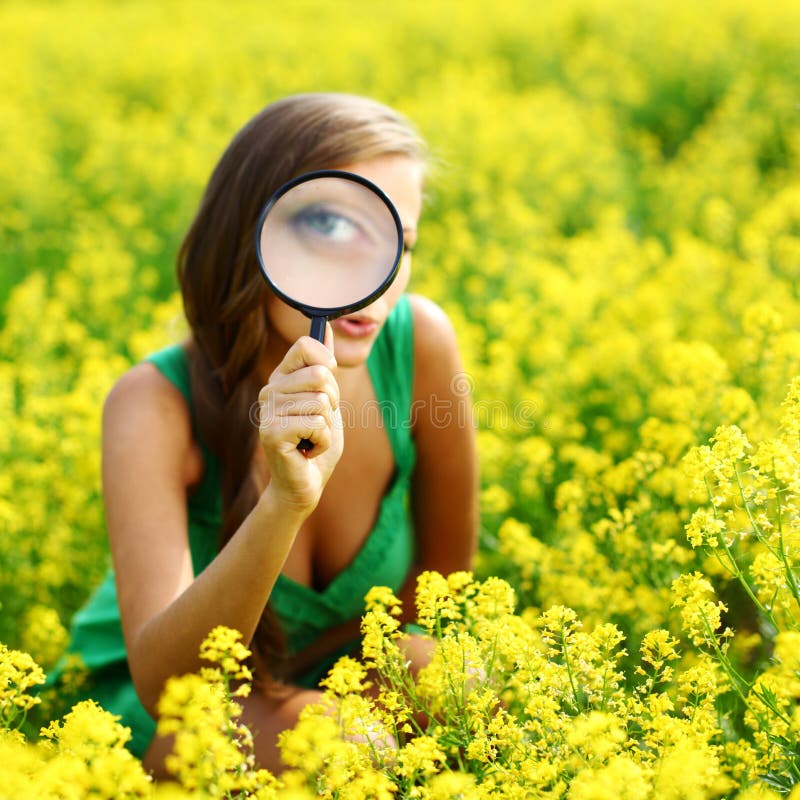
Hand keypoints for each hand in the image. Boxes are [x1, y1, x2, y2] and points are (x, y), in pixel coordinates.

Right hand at [258, 328, 343, 513]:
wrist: (304, 485)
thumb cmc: (316, 444)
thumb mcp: (328, 401)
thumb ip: (324, 367)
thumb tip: (326, 329)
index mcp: (281, 378)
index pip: (306, 345)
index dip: (328, 365)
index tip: (326, 390)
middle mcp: (269, 390)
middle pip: (321, 374)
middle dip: (333, 402)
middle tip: (318, 423)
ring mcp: (268, 411)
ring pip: (322, 402)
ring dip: (327, 426)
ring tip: (311, 439)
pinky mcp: (272, 433)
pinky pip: (317, 424)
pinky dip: (323, 442)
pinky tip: (308, 452)